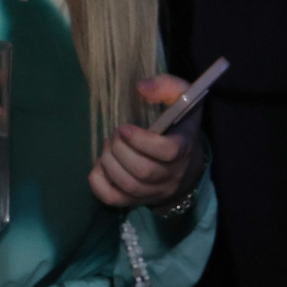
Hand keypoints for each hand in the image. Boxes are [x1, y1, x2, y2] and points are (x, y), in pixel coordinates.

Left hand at [89, 75, 204, 209]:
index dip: (142, 141)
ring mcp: (155, 191)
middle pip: (144, 171)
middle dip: (120, 150)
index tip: (124, 128)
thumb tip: (140, 87)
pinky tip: (100, 165)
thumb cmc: (179, 124)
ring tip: (108, 146)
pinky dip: (99, 183)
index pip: (168, 152)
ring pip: (130, 186)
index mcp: (184, 147)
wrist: (187, 163)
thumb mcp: (181, 97)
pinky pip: (115, 200)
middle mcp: (172, 174)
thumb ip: (165, 86)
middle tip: (115, 134)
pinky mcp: (139, 200)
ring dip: (110, 163)